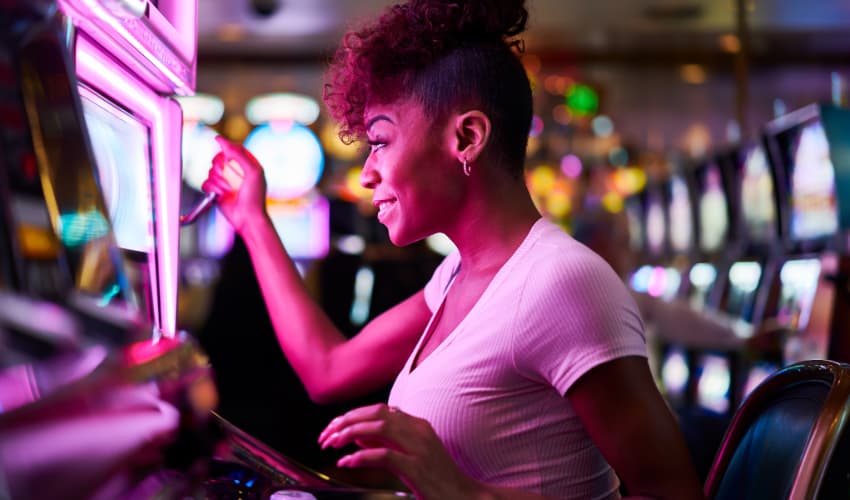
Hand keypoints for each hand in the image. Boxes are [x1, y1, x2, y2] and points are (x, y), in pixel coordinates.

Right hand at [201, 136, 267, 233]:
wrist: (247, 218)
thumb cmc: (254, 197)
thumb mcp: (252, 172)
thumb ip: (239, 154)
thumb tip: (223, 142)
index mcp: (248, 165)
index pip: (235, 149)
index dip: (227, 146)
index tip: (218, 142)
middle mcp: (236, 172)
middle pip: (219, 159)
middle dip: (219, 166)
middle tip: (224, 174)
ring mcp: (226, 181)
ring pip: (211, 171)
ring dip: (218, 181)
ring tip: (227, 190)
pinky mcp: (216, 191)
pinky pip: (206, 183)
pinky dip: (212, 188)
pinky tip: (220, 195)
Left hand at [318, 403, 485, 499]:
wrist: (463, 496)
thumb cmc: (437, 479)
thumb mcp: (409, 456)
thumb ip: (386, 444)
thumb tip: (357, 437)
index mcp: (417, 425)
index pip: (379, 409)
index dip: (353, 415)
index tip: (334, 427)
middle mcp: (417, 431)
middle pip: (375, 413)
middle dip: (346, 421)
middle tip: (326, 434)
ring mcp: (418, 448)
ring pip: (377, 427)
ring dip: (349, 433)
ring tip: (332, 443)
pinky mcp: (416, 468)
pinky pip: (383, 455)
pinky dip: (361, 457)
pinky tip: (346, 462)